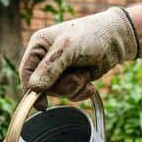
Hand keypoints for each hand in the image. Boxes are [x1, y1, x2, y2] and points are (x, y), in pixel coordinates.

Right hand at [19, 7, 137, 100]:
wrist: (115, 40)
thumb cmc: (90, 36)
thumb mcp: (67, 49)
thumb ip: (50, 68)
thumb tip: (34, 89)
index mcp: (38, 46)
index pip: (26, 72)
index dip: (31, 90)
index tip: (41, 105)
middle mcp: (46, 60)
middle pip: (43, 87)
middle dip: (62, 86)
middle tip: (77, 75)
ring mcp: (60, 71)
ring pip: (59, 93)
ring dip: (75, 86)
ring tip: (85, 72)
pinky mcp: (73, 79)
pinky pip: (71, 95)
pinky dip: (82, 91)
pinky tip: (90, 81)